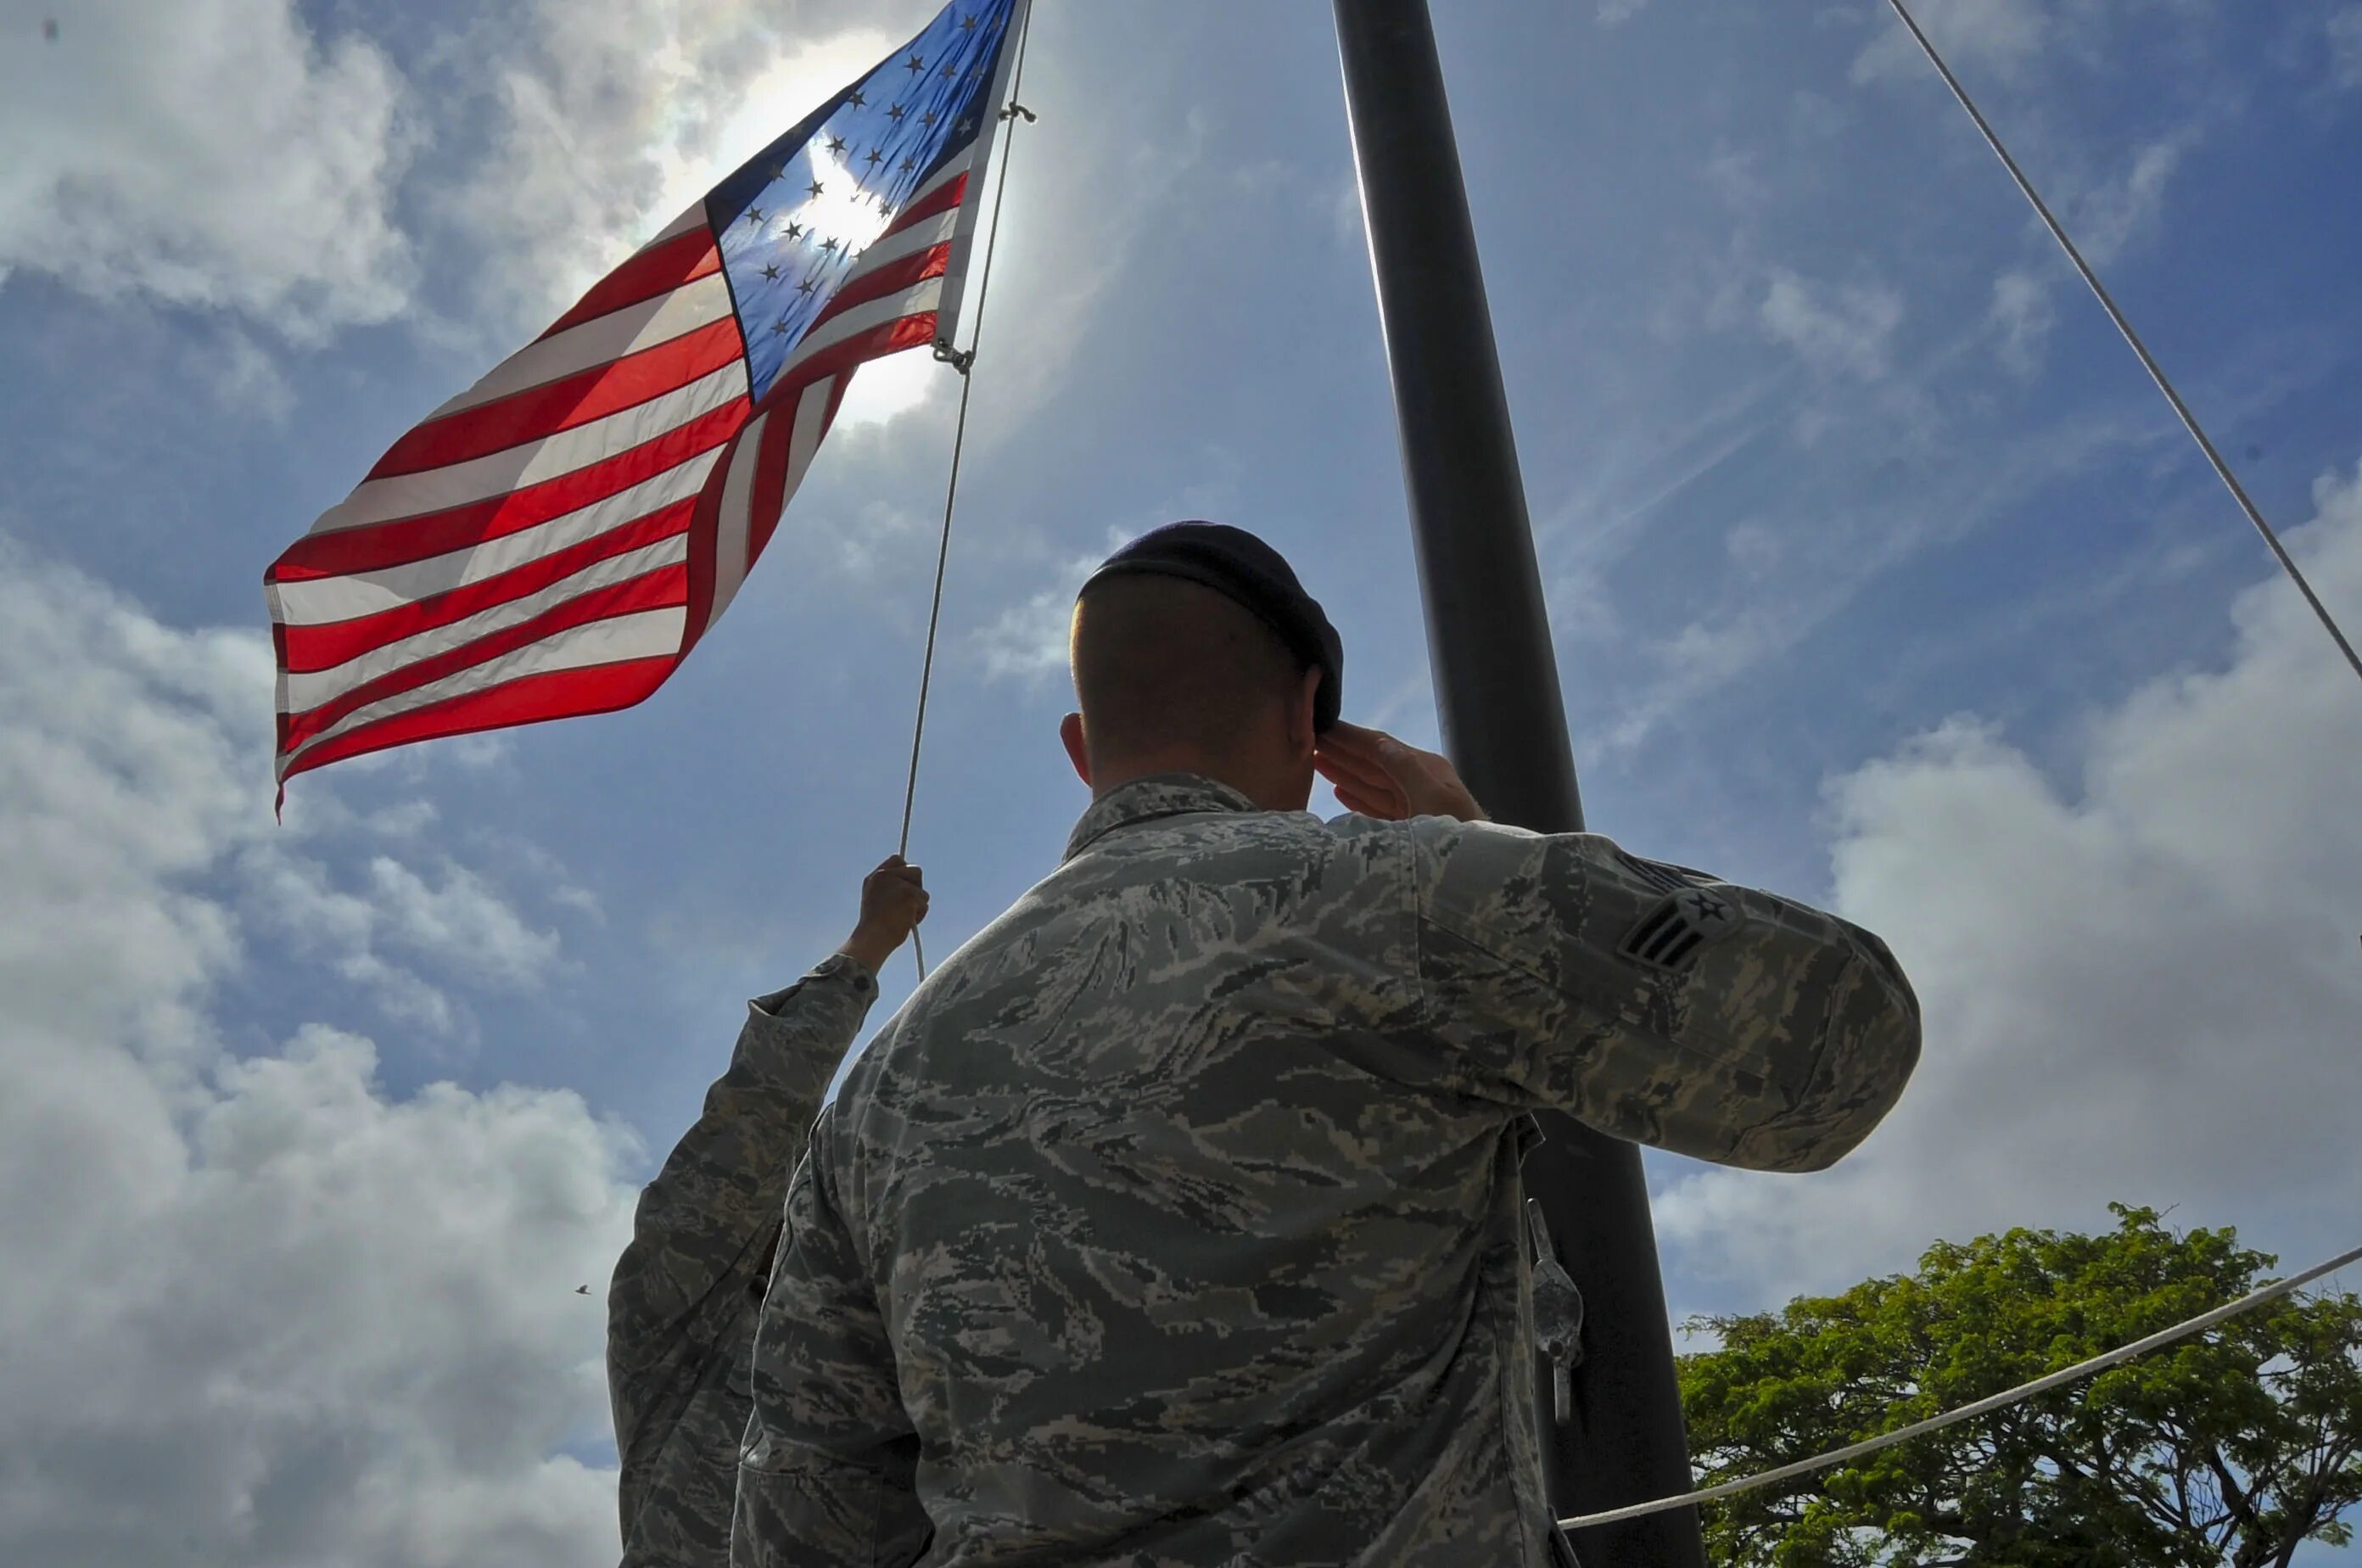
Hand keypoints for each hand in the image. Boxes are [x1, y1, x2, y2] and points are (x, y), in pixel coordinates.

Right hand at [837, 855, 927, 972]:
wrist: (872, 939)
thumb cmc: (874, 928)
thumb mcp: (875, 901)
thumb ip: (888, 888)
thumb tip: (911, 886)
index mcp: (875, 877)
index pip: (897, 859)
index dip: (906, 869)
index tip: (910, 882)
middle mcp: (885, 876)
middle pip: (915, 870)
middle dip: (917, 887)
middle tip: (910, 903)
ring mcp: (898, 884)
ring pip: (922, 890)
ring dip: (918, 905)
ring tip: (904, 918)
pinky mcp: (909, 894)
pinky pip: (924, 903)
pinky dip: (920, 914)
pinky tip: (907, 922)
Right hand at [1313, 721, 1485, 822]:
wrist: (1477, 874)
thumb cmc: (1458, 834)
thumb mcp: (1433, 797)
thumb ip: (1405, 768)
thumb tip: (1380, 742)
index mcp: (1426, 770)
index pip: (1382, 746)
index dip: (1352, 736)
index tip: (1323, 723)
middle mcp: (1417, 783)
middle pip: (1373, 763)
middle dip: (1342, 751)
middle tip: (1309, 737)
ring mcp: (1412, 806)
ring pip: (1371, 784)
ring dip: (1344, 771)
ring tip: (1315, 759)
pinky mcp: (1407, 828)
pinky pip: (1376, 807)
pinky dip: (1356, 798)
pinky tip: (1339, 791)